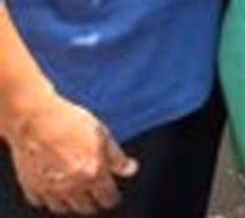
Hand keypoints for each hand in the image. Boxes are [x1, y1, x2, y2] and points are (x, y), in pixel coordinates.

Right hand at [4, 90, 136, 214]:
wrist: (33, 118)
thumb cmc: (68, 122)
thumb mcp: (102, 134)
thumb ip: (117, 157)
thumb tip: (131, 170)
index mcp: (93, 173)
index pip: (108, 199)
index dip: (112, 198)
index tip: (112, 195)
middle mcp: (71, 186)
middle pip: (86, 208)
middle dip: (93, 201)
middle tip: (94, 191)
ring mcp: (49, 190)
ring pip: (63, 209)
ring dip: (71, 202)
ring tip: (75, 189)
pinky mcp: (31, 188)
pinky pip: (42, 202)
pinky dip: (49, 198)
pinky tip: (54, 185)